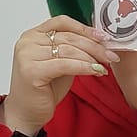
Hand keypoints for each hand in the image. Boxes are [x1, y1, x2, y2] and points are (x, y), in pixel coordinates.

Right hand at [0, 16, 118, 135]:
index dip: (84, 28)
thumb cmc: (43, 89)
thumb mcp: (59, 62)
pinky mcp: (32, 71)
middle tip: (110, 55)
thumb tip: (99, 41)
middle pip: (68, 37)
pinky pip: (66, 64)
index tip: (103, 37)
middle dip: (94, 46)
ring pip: (69, 50)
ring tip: (104, 65)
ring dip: (92, 57)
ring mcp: (27, 56)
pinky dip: (84, 67)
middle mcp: (27, 42)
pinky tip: (96, 71)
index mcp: (32, 35)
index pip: (62, 22)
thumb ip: (71, 49)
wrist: (26, 113)